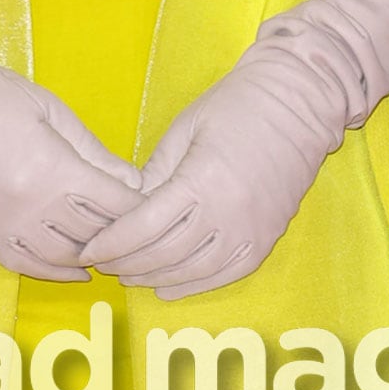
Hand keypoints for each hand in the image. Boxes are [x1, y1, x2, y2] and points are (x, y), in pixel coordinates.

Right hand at [0, 57, 141, 277]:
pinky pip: (25, 263)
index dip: (141, 208)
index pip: (114, 204)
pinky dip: (54, 271)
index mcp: (53, 170)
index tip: (157, 206)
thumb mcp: (51, 111)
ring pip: (63, 257)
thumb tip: (133, 184)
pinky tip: (75, 271)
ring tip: (113, 251)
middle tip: (143, 232)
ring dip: (93, 256)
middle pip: (95, 234)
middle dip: (123, 234)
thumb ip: (93, 152)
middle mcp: (31, 206)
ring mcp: (5, 224)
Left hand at [83, 43, 340, 299]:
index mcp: (201, 181)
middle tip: (100, 264)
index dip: (112, 243)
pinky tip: (167, 288)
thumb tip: (128, 211)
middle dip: (125, 264)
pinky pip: (225, 274)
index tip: (88, 249)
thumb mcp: (184, 129)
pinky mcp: (266, 238)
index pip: (144, 227)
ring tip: (128, 277)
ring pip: (192, 271)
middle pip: (163, 255)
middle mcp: (227, 213)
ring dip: (154, 279)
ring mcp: (250, 230)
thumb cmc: (236, 105)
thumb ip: (155, 174)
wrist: (300, 101)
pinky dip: (193, 285)